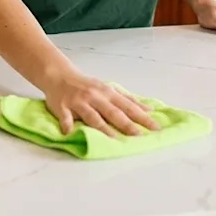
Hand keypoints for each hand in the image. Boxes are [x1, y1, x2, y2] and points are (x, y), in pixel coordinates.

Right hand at [41, 69, 161, 137]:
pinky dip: (67, 124)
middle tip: (139, 135)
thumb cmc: (86, 85)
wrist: (60, 75)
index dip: (142, 117)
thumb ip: (127, 99)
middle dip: (127, 124)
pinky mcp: (62, 107)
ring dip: (103, 128)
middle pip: (113, 112)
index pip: (128, 106)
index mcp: (108, 93)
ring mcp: (78, 102)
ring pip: (92, 116)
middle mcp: (95, 97)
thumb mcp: (108, 88)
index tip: (155, 127)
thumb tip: (148, 109)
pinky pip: (65, 117)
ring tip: (113, 139)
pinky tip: (69, 133)